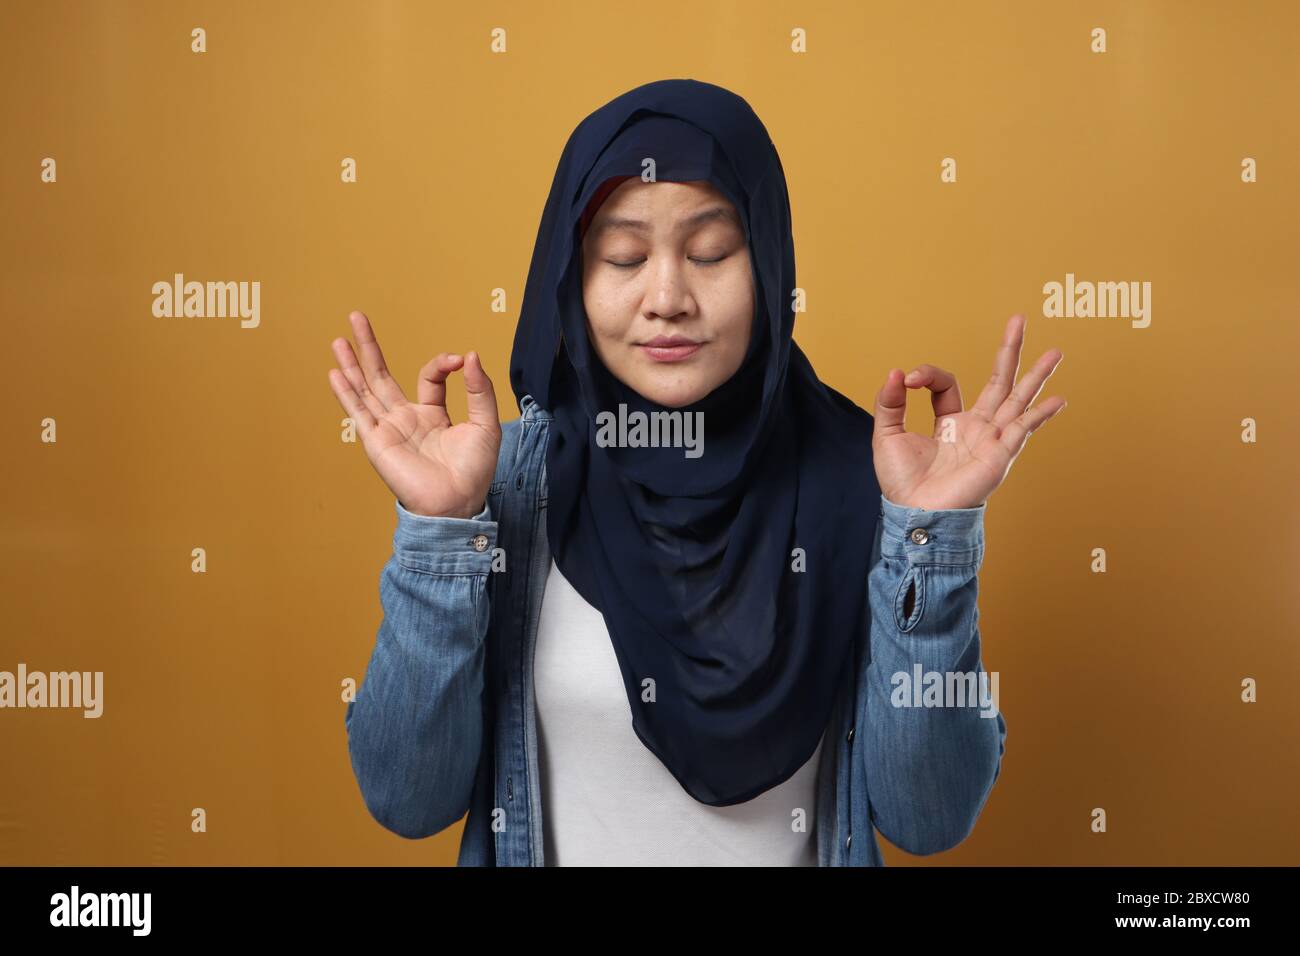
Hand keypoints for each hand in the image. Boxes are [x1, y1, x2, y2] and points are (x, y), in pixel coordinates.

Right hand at [327, 310, 501, 518]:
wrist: (457, 502)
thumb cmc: (474, 471)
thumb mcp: (485, 424)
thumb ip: (479, 389)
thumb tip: (469, 355)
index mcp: (432, 415)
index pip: (429, 377)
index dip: (442, 363)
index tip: (459, 361)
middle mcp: (406, 419)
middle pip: (382, 376)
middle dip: (369, 347)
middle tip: (357, 317)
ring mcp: (389, 430)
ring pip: (365, 389)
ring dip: (351, 364)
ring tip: (338, 339)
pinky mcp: (377, 442)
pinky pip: (359, 413)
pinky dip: (347, 393)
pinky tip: (335, 373)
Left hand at [871, 313, 1065, 510]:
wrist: (914, 514)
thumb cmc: (903, 483)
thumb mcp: (887, 434)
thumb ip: (890, 403)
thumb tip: (897, 372)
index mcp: (950, 422)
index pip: (948, 384)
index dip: (928, 374)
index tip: (908, 379)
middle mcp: (976, 428)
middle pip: (998, 382)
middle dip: (1009, 351)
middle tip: (1019, 319)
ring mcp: (992, 440)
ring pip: (1017, 400)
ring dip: (1036, 376)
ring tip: (1056, 351)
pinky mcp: (999, 455)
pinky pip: (1022, 430)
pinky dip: (1039, 415)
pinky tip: (1057, 400)